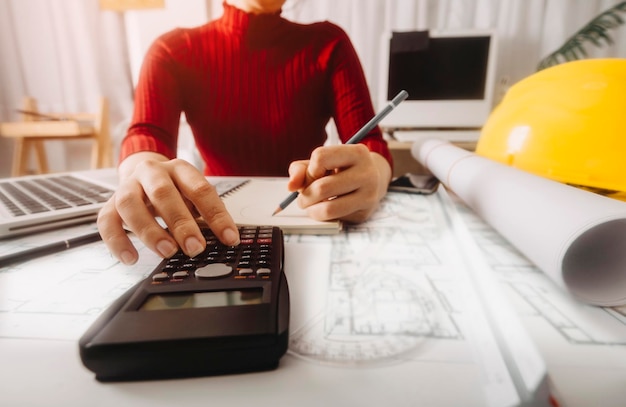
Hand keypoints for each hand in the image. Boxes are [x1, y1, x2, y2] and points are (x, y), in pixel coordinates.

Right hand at [97, 152, 239, 264]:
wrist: (142, 173)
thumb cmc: (175, 190)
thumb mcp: (193, 195)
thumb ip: (205, 213)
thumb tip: (224, 240)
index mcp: (179, 169)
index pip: (200, 189)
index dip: (216, 215)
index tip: (229, 238)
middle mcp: (151, 172)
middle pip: (163, 193)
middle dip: (180, 223)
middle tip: (195, 248)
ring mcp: (128, 186)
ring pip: (130, 204)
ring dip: (149, 231)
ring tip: (167, 252)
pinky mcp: (110, 203)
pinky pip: (107, 221)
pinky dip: (117, 241)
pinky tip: (131, 258)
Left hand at [287, 144, 391, 222]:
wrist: (374, 180)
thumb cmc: (342, 169)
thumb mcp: (324, 161)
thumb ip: (301, 169)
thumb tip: (290, 186)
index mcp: (356, 153)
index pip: (320, 157)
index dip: (309, 170)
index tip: (312, 175)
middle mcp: (367, 173)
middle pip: (322, 187)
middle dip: (305, 195)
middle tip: (303, 197)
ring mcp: (369, 195)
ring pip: (328, 209)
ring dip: (311, 210)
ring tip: (311, 205)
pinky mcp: (365, 212)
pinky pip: (335, 219)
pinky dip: (323, 216)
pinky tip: (326, 208)